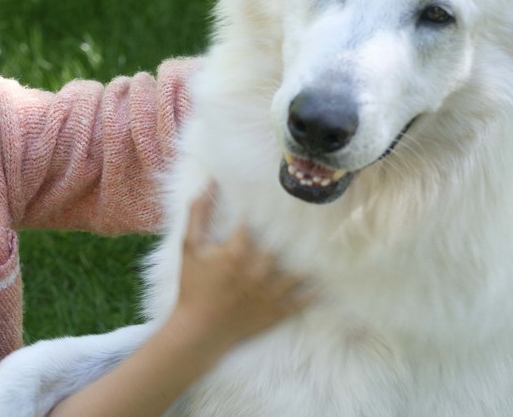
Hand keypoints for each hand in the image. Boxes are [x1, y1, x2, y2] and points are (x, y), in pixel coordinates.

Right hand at [170, 181, 311, 351]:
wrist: (198, 331)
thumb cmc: (192, 287)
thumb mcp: (189, 247)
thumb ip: (197, 214)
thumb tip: (208, 182)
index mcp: (236, 252)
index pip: (253, 225)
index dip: (261, 211)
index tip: (275, 199)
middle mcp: (257, 270)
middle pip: (279, 247)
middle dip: (290, 234)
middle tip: (309, 221)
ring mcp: (268, 292)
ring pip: (295, 273)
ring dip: (308, 262)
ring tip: (324, 250)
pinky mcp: (274, 312)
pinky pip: (299, 302)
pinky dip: (311, 295)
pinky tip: (322, 286)